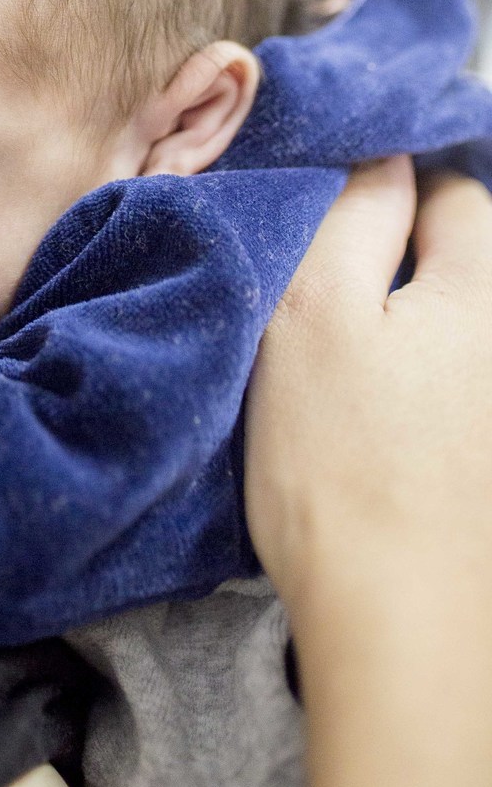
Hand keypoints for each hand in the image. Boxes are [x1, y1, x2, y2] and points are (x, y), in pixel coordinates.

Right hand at [245, 159, 491, 786]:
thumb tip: (381, 157)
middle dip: (403, 262)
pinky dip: (423, 388)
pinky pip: (458, 388)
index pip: (450, 191)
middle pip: (464, 259)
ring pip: (457, 326)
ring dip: (412, 329)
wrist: (398, 630)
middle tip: (329, 306)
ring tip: (347, 374)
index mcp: (484, 287)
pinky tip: (379, 429)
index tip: (327, 234)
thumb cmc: (342, 464)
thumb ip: (351, 213)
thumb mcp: (311, 312)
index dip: (383, 198)